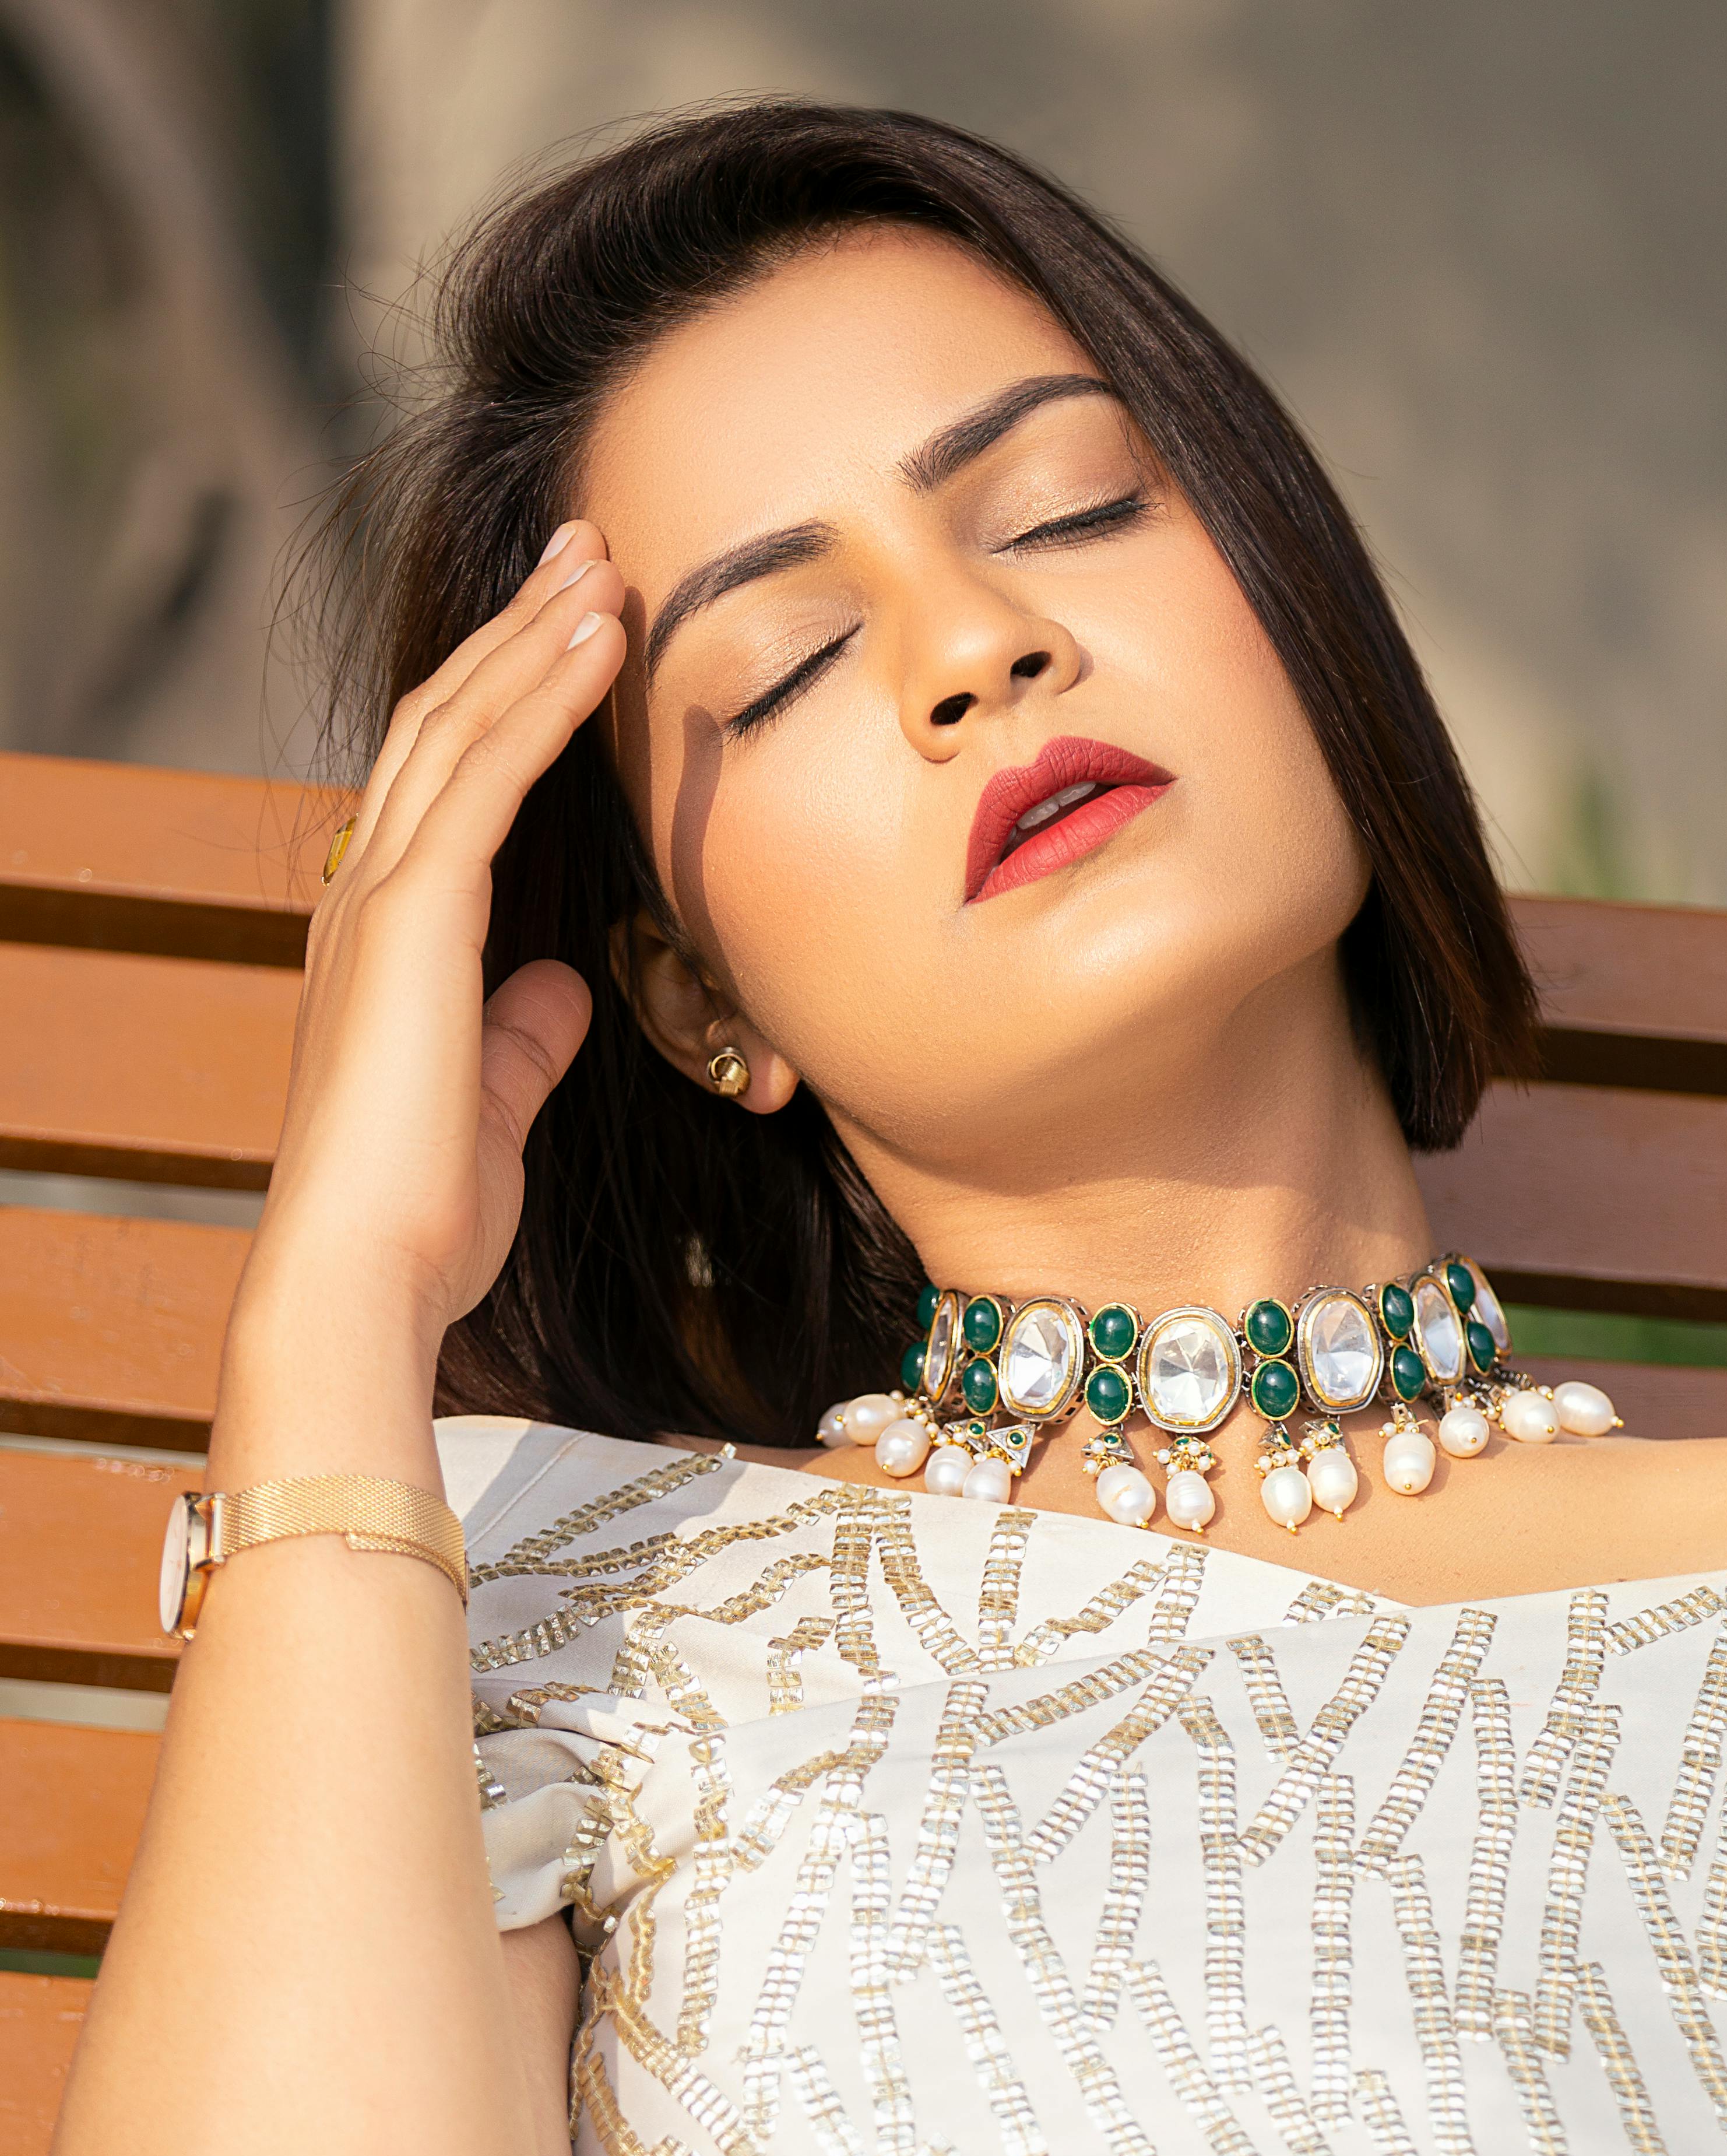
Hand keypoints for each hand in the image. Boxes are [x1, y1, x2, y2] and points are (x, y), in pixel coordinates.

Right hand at [249, 522, 629, 1341]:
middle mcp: (369, 900)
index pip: (448, 785)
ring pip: (461, 727)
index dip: (506, 700)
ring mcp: (382, 901)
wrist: (366, 1274)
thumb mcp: (495, 1109)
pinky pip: (486, 777)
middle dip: (518, 632)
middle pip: (445, 724)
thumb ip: (522, 1042)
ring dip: (535, 637)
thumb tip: (559, 993)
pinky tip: (596, 639)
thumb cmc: (425, 1217)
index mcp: (385, 943)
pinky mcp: (415, 919)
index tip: (572, 634)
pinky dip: (541, 699)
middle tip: (584, 550)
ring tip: (601, 561)